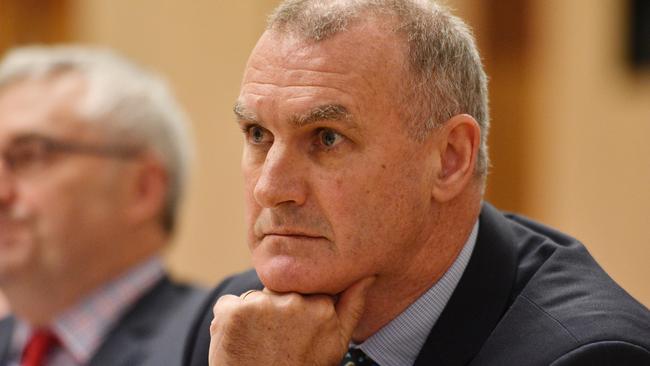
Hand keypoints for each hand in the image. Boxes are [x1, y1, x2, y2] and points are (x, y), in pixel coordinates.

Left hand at [208, 276, 374, 365]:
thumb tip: (366, 275)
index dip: (296, 306)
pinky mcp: (233, 312)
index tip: (294, 329)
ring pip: (252, 297)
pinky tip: (238, 344)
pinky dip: (227, 321)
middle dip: (274, 309)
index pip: (305, 284)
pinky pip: (227, 304)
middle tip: (275, 342)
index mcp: (322, 306)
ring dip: (250, 316)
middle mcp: (294, 302)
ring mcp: (261, 305)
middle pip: (278, 289)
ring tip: (257, 346)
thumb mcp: (334, 343)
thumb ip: (351, 305)